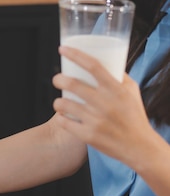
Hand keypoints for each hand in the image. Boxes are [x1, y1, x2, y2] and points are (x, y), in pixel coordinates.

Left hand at [52, 45, 155, 167]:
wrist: (139, 146)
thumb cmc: (134, 116)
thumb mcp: (132, 92)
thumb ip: (118, 77)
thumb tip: (105, 63)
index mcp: (116, 89)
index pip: (93, 66)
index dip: (75, 55)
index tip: (62, 49)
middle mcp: (104, 103)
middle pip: (72, 84)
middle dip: (58, 79)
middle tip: (57, 79)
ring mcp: (95, 120)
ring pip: (63, 104)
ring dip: (57, 102)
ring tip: (59, 102)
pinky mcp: (87, 135)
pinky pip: (63, 122)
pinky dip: (60, 118)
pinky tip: (62, 116)